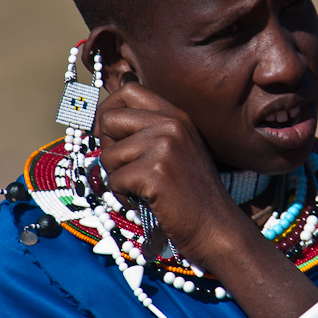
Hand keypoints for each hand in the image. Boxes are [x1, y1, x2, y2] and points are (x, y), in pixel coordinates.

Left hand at [96, 78, 249, 267]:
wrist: (216, 227)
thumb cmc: (191, 194)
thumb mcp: (177, 150)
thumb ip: (148, 131)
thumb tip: (102, 121)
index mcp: (177, 115)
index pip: (129, 90)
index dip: (109, 110)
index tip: (109, 134)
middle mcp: (172, 124)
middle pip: (109, 118)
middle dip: (106, 146)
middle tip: (124, 168)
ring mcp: (164, 146)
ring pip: (108, 154)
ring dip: (117, 178)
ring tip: (142, 190)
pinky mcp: (155, 172)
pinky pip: (115, 180)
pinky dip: (123, 197)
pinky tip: (145, 202)